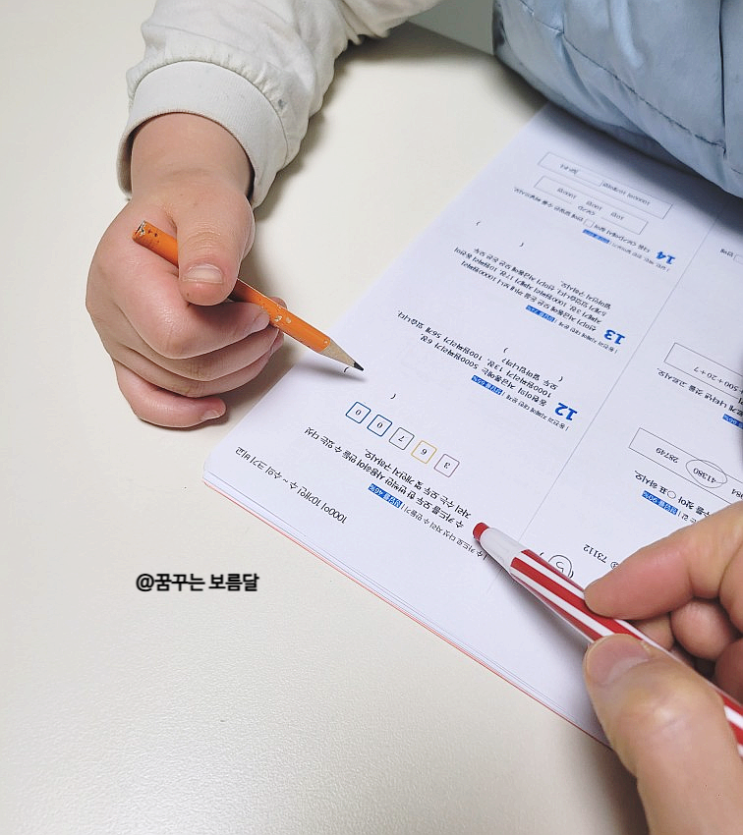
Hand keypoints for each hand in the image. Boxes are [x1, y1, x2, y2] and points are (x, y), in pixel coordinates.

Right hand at [86, 114, 281, 426]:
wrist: (180, 206)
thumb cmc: (194, 205)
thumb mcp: (213, 207)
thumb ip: (211, 245)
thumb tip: (206, 289)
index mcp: (121, 271)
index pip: (176, 334)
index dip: (228, 333)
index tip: (261, 312)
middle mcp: (111, 312)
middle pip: (183, 366)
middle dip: (241, 351)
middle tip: (273, 323)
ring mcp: (119, 339)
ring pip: (181, 385)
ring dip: (234, 370)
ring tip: (263, 337)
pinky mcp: (132, 356)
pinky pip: (148, 400)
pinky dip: (183, 411)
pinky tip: (216, 405)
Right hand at [583, 503, 742, 833]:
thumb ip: (667, 741)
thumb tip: (614, 662)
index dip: (675, 561)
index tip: (608, 601)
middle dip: (672, 617)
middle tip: (625, 666)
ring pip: (742, 637)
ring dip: (685, 662)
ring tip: (662, 718)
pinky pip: (741, 680)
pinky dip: (704, 694)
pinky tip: (696, 739)